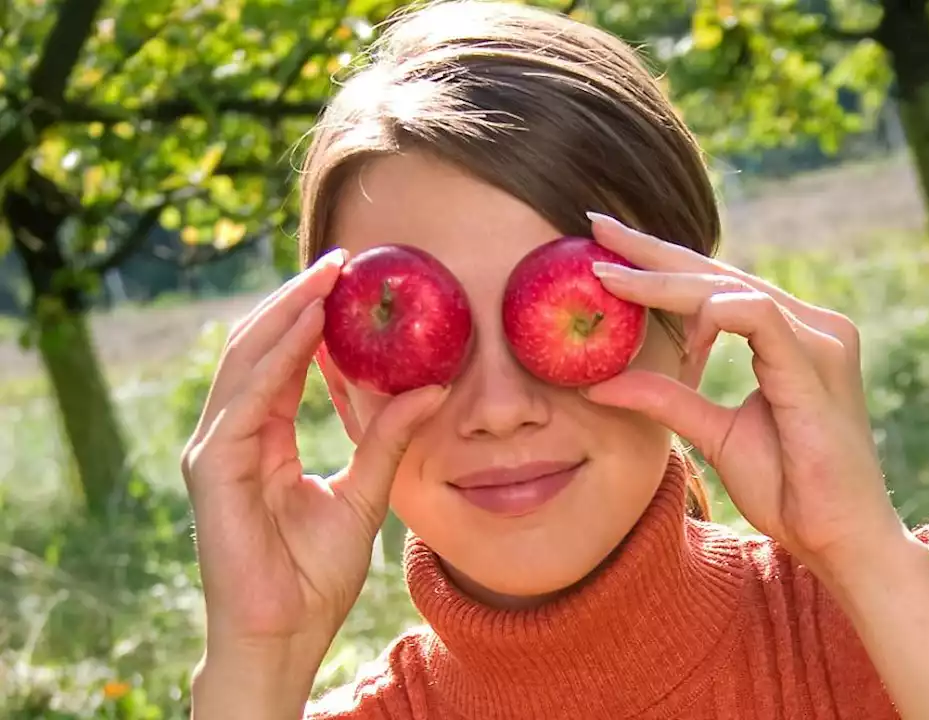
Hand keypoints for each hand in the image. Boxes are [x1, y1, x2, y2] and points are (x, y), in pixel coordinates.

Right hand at [181, 248, 449, 661]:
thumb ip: (388, 439)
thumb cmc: (314, 577)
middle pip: (259, 348)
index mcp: (262, 439)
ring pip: (246, 360)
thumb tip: (433, 389)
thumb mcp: (365, 493)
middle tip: (340, 260)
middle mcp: (233, 436)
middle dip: (297, 299)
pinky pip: (247, 399)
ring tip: (328, 277)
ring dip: (287, 312)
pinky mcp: (214, 468)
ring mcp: (217, 449)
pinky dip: (278, 357)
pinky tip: (311, 326)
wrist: (284, 635)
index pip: (282, 361)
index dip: (311, 317)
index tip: (349, 279)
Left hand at [582, 213, 905, 565]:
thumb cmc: (790, 487)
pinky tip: (678, 320)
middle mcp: (813, 326)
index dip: (661, 262)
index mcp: (793, 336)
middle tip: (597, 225)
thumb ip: (668, 400)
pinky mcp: (817, 367)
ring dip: (666, 282)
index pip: (718, 285)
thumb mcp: (714, 434)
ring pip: (732, 290)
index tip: (604, 246)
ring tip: (610, 277)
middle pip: (721, 275)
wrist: (842, 539)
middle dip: (653, 251)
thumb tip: (600, 383)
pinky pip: (761, 320)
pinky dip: (716, 313)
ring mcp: (821, 341)